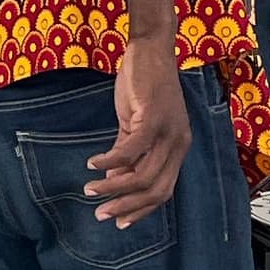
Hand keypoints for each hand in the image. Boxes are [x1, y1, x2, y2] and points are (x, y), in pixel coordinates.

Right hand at [86, 37, 188, 226]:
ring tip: (90, 189)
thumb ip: (128, 152)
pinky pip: (130, 150)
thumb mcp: (136, 124)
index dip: (141, 210)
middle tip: (101, 214)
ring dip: (113, 187)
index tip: (119, 221)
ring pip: (142, 175)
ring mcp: (168, 132)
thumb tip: (113, 179)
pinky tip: (92, 163)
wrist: (150, 49)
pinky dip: (109, 161)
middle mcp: (179, 144)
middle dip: (126, 207)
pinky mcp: (153, 118)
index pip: (164, 191)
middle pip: (155, 190)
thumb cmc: (144, 85)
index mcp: (178, 148)